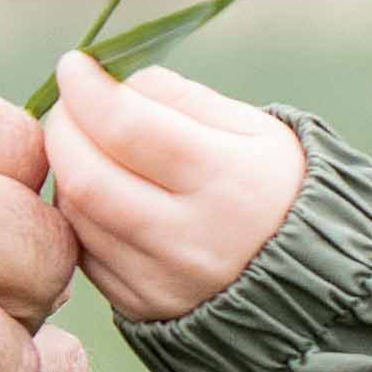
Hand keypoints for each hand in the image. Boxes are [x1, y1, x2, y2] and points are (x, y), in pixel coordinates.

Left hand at [43, 54, 309, 324]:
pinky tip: (103, 193)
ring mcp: (161, 282)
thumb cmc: (276, 187)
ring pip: (77, 216)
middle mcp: (191, 240)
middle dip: (62, 129)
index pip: (127, 128)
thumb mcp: (254, 130)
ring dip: (66, 170)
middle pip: (88, 178)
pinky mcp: (140, 307)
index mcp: (228, 181)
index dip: (87, 90)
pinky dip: (80, 213)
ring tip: (89, 146)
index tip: (74, 64)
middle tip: (70, 105)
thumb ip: (181, 99)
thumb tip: (111, 85)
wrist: (310, 282)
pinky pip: (84, 252)